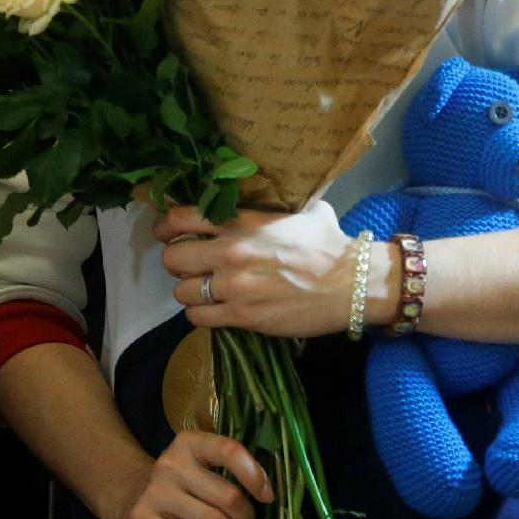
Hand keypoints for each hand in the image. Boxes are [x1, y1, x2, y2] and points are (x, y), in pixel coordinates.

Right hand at [106, 429, 271, 518]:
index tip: (267, 497)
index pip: (230, 451)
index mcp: (192, 443)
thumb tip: (268, 492)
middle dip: (247, 518)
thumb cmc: (182, 484)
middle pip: (229, 496)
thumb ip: (230, 470)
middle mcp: (171, 464)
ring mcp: (154, 492)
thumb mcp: (202, 466)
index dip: (255, 476)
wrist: (128, 500)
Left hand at [158, 200, 354, 337]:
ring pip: (181, 291)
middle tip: (194, 265)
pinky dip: (203, 314)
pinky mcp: (241, 316)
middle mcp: (230, 251)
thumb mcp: (302, 212)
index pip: (180, 219)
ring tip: (208, 291)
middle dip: (179, 261)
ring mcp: (233, 287)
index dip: (167, 227)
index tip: (169, 233)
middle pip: (171, 258)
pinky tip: (218, 309)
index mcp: (243, 222)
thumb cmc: (330, 244)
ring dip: (192, 291)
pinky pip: (197, 318)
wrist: (352, 283)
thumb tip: (260, 200)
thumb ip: (271, 207)